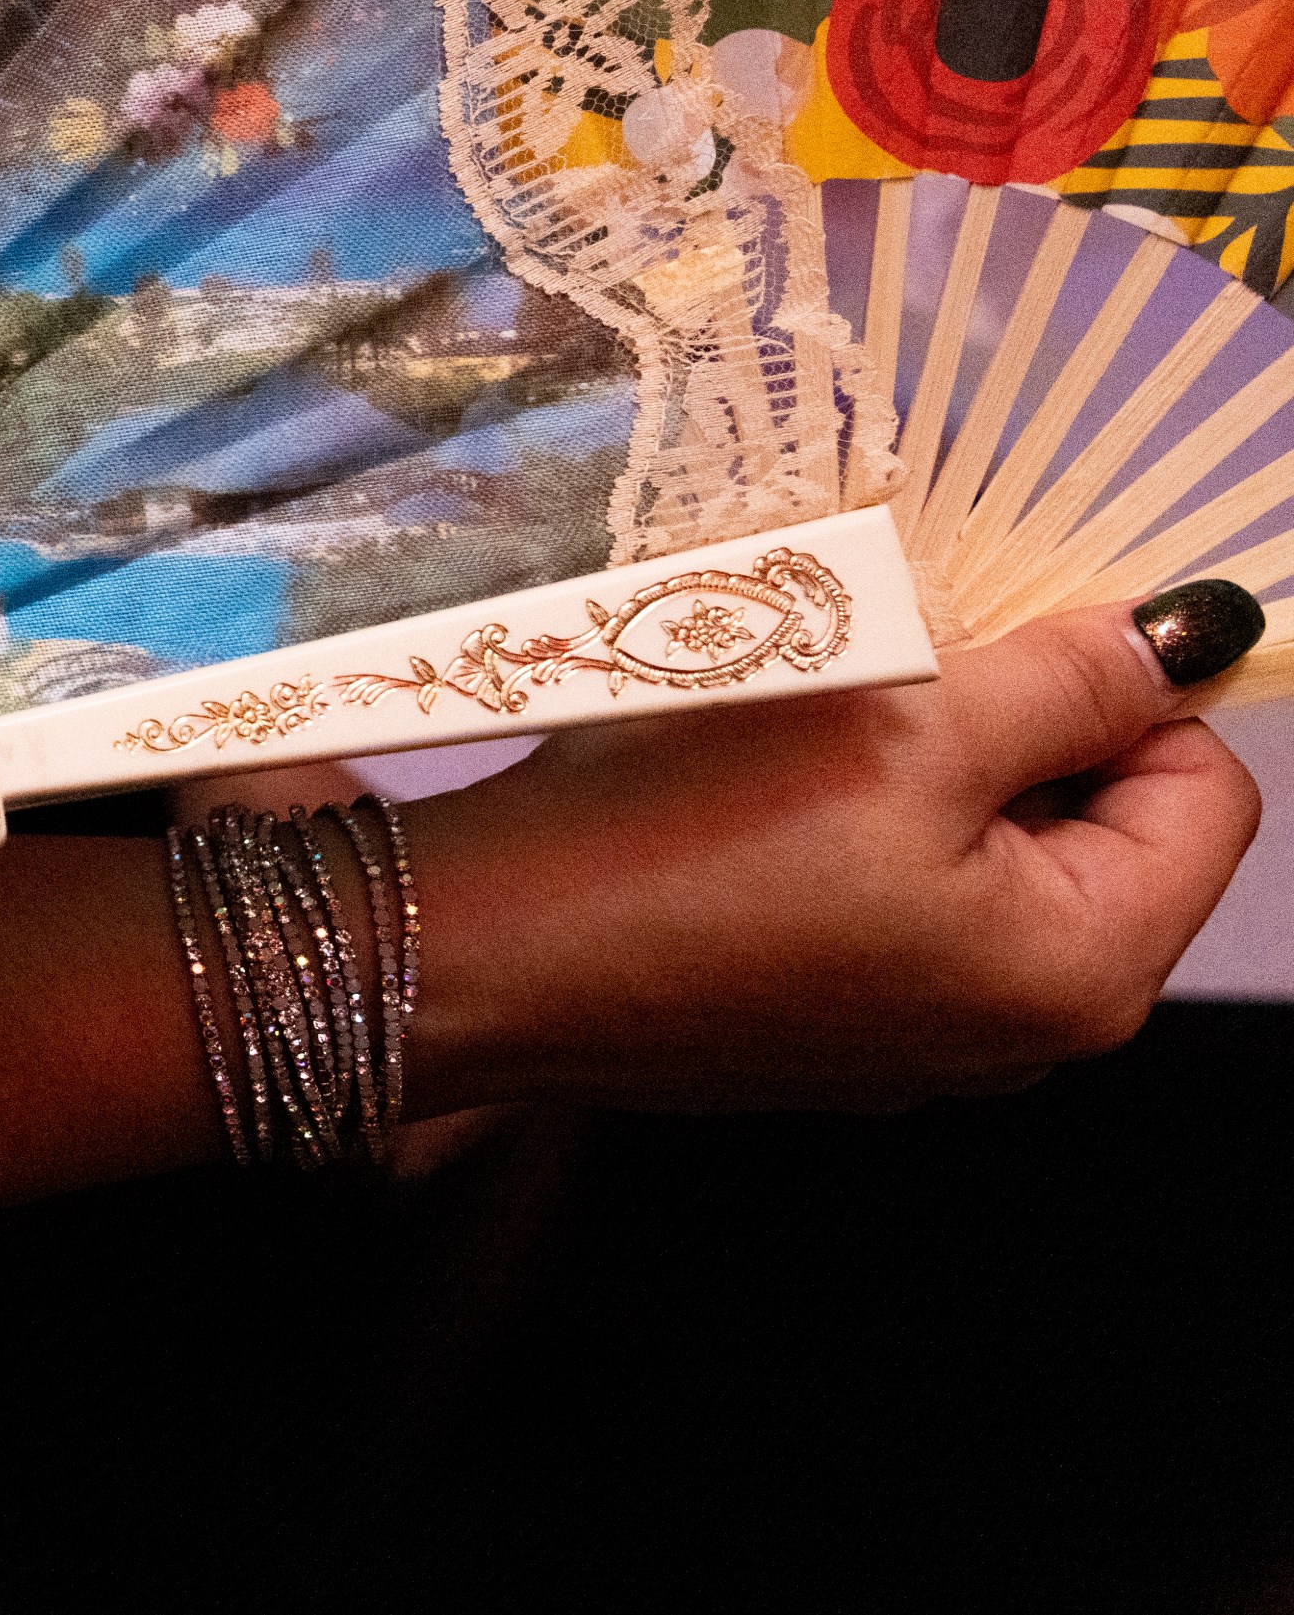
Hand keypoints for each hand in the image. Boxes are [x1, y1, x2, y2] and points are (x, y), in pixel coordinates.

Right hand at [416, 597, 1263, 1112]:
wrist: (475, 950)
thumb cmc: (685, 834)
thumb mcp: (903, 715)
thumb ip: (1072, 677)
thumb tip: (1200, 634)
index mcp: (1079, 974)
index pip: (1205, 791)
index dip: (1123, 688)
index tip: (997, 631)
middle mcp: (1019, 1040)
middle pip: (1101, 832)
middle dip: (1015, 734)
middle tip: (887, 675)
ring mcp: (910, 1048)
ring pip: (984, 862)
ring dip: (923, 775)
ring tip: (808, 731)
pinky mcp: (813, 1034)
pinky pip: (890, 909)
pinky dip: (848, 836)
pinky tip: (747, 805)